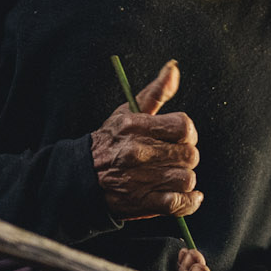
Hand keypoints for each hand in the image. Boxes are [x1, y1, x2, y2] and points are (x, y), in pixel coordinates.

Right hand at [92, 60, 202, 220]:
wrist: (80, 178)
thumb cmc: (110, 142)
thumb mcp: (128, 112)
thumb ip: (156, 92)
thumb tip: (173, 67)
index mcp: (136, 127)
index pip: (184, 127)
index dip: (188, 134)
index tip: (180, 139)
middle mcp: (138, 152)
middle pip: (189, 154)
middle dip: (186, 156)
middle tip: (174, 158)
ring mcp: (141, 179)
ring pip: (187, 178)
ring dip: (185, 179)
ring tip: (173, 176)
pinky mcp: (143, 202)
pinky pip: (180, 203)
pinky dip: (189, 201)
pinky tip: (188, 196)